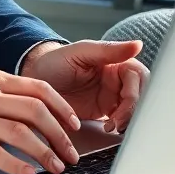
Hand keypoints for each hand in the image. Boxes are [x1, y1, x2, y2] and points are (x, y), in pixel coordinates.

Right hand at [0, 67, 83, 173]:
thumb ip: (2, 94)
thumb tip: (40, 111)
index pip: (38, 88)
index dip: (62, 107)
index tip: (75, 125)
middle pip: (35, 111)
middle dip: (60, 135)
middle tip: (71, 153)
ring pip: (21, 133)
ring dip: (45, 153)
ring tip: (56, 167)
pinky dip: (18, 165)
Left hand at [20, 40, 148, 133]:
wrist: (34, 80)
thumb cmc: (55, 61)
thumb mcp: (80, 52)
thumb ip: (109, 50)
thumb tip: (138, 44)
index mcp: (115, 63)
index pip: (138, 77)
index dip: (135, 92)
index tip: (125, 102)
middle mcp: (117, 80)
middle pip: (140, 95)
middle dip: (133, 110)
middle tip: (118, 121)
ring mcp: (111, 97)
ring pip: (133, 110)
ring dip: (128, 120)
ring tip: (113, 127)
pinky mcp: (103, 113)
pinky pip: (120, 121)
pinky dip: (119, 127)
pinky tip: (109, 130)